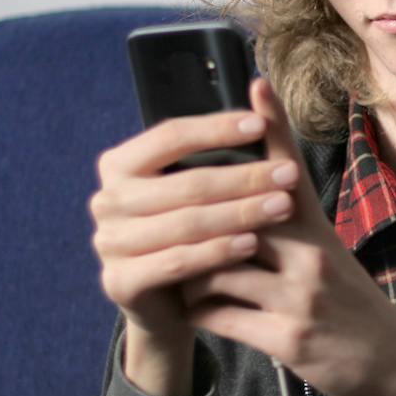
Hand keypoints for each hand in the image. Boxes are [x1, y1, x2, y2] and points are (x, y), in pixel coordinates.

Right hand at [89, 101, 303, 395]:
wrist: (167, 306)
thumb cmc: (189, 235)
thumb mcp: (198, 192)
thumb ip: (217, 151)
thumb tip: (261, 90)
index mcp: (120, 165)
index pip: (170, 135)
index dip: (216, 129)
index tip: (260, 124)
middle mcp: (107, 200)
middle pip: (185, 183)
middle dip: (244, 178)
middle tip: (289, 175)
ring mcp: (108, 242)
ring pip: (185, 222)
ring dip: (239, 214)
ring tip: (282, 207)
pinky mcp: (119, 281)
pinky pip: (176, 262)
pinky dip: (218, 252)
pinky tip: (252, 244)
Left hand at [179, 78, 395, 395]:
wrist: (389, 362)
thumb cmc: (345, 301)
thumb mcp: (326, 251)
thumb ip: (288, 219)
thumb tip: (249, 183)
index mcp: (316, 230)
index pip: (290, 169)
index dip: (272, 125)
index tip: (255, 84)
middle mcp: (311, 255)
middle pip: (240, 215)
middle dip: (196, 218)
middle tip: (161, 218)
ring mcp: (300, 296)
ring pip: (216, 267)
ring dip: (190, 274)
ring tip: (181, 277)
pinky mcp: (287, 338)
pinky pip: (219, 316)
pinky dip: (198, 312)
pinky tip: (193, 311)